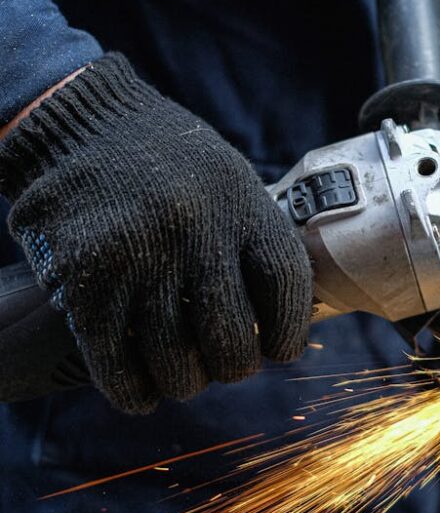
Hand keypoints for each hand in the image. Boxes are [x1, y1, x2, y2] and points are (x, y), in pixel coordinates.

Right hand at [0, 54, 312, 413]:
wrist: (77, 121)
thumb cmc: (164, 162)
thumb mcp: (228, 180)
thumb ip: (256, 239)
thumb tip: (290, 317)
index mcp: (240, 202)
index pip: (286, 286)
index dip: (289, 332)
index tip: (280, 349)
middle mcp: (195, 230)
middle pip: (232, 342)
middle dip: (233, 367)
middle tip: (223, 362)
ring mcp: (138, 256)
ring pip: (177, 366)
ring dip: (183, 382)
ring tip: (180, 371)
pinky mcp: (86, 281)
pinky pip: (119, 368)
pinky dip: (134, 391)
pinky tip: (141, 388)